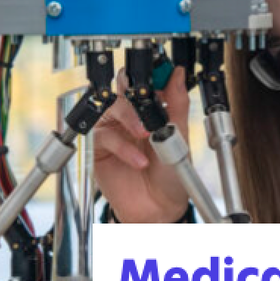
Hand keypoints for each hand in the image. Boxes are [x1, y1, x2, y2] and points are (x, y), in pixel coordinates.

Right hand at [94, 65, 190, 222]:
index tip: (160, 72)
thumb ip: (176, 103)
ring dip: (129, 118)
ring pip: (110, 108)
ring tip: (146, 134)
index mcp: (148, 109)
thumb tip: (179, 74)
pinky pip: (104, 138)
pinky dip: (123, 147)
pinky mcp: (100, 149)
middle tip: (147, 101)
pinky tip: (138, 160)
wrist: (160, 207)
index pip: (143, 82)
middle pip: (122, 90)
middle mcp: (128, 117)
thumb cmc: (170, 174)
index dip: (150, 75)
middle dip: (134, 92)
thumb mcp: (179, 135)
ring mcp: (113, 131)